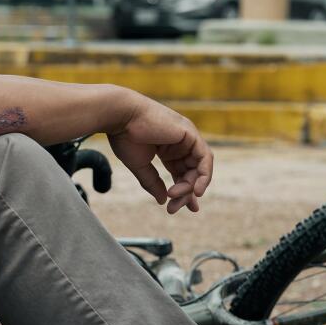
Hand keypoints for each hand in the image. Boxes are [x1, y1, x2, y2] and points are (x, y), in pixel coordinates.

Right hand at [106, 94, 212, 213]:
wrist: (120, 116)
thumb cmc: (125, 136)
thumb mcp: (139, 164)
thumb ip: (152, 182)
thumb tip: (162, 200)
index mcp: (167, 148)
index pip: (181, 173)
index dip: (182, 191)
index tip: (175, 208)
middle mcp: (180, 143)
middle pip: (191, 173)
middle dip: (185, 193)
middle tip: (174, 208)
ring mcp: (187, 138)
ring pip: (199, 168)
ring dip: (190, 186)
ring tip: (175, 197)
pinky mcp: (191, 134)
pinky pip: (205, 158)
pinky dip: (204, 175)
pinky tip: (195, 190)